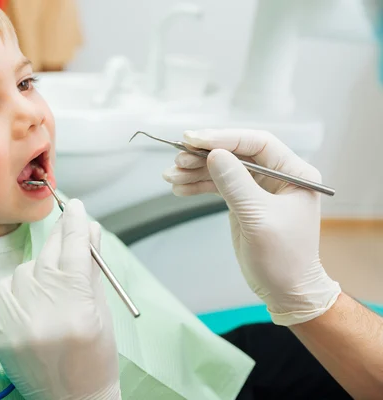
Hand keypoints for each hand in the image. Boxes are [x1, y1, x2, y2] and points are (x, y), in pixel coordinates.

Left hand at [0, 199, 120, 399]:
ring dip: (39, 271)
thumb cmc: (94, 355)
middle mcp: (43, 310)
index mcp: (76, 306)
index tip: (75, 207)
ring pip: (24, 270)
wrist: (70, 398)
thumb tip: (89, 230)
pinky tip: (31, 304)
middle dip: (60, 239)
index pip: (75, 250)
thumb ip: (91, 267)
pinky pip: (4, 288)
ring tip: (51, 295)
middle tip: (68, 227)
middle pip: (49, 255)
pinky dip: (17, 289)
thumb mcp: (100, 309)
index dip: (76, 225)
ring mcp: (16, 320)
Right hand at [162, 129, 340, 325]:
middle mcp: (277, 175)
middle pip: (235, 153)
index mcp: (294, 173)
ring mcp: (259, 188)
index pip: (257, 143)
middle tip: (177, 160)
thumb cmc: (283, 258)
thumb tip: (214, 155)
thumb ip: (235, 184)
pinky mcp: (243, 201)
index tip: (195, 140)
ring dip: (195, 171)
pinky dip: (198, 185)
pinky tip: (179, 187)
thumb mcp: (258, 218)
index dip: (224, 138)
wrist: (285, 290)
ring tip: (170, 176)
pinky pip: (218, 185)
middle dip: (204, 155)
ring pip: (223, 168)